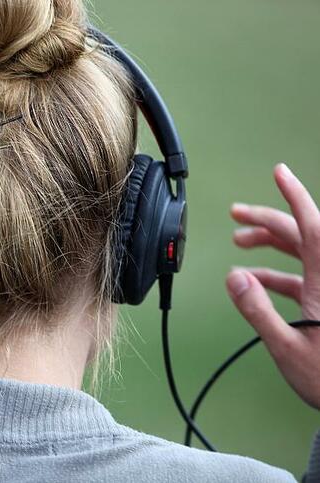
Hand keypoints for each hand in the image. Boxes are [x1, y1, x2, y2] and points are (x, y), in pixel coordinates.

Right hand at [227, 163, 319, 408]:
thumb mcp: (288, 347)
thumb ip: (259, 311)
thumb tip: (234, 277)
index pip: (313, 226)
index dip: (296, 196)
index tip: (279, 173)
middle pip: (301, 234)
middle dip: (267, 220)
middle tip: (236, 214)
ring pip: (302, 252)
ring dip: (270, 245)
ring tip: (240, 242)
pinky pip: (302, 276)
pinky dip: (277, 273)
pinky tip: (253, 281)